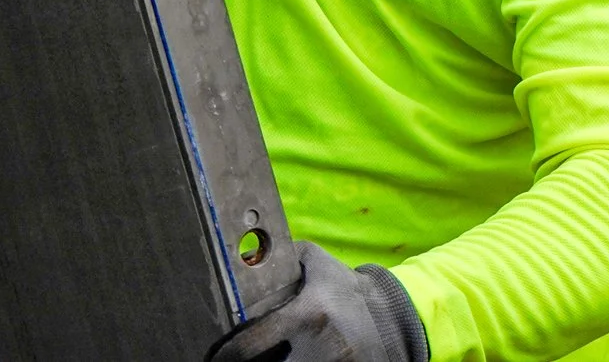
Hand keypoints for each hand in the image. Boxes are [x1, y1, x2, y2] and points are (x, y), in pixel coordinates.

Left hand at [206, 241, 428, 361]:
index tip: (216, 356)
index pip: (249, 345)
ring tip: (264, 358)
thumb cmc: (346, 290)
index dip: (225, 355)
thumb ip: (281, 258)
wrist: (392, 320)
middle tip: (238, 359)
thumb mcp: (317, 263)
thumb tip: (242, 260)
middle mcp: (319, 346)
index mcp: (308, 314)